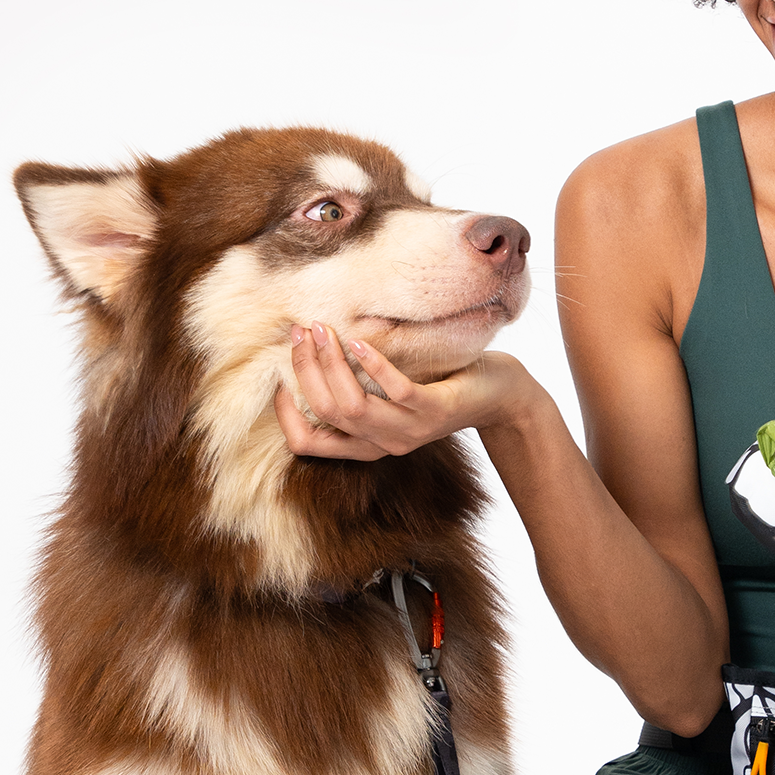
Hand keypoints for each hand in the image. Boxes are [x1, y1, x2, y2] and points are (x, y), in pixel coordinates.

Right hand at [277, 321, 538, 461]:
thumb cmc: (438, 384)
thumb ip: (356, 382)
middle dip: (305, 371)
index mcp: (366, 444)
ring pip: (352, 407)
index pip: (306, 444)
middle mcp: (383, 444)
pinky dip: (372, 364)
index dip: (284, 413)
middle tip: (300, 333)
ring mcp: (409, 430)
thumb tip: (312, 344)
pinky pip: (396, 391)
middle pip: (325, 414)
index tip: (276, 375)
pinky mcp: (434, 411)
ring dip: (331, 364)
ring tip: (323, 330)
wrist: (498, 397)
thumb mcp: (389, 391)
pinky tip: (358, 340)